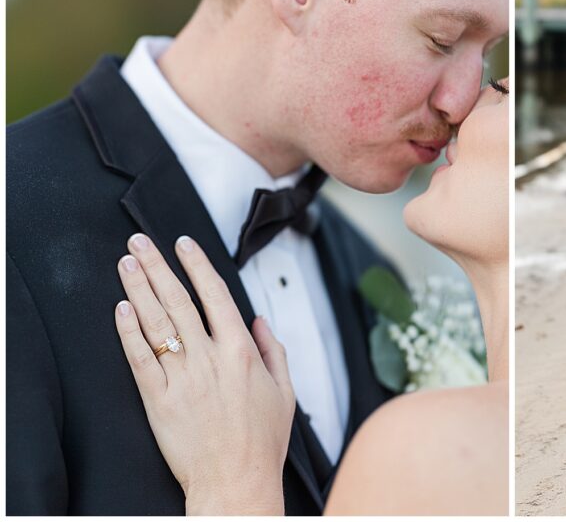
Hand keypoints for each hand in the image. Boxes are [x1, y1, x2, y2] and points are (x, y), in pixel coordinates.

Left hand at [113, 234, 293, 514]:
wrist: (236, 482)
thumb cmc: (261, 442)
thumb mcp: (284, 391)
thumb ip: (273, 350)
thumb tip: (261, 321)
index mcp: (242, 351)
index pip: (215, 294)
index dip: (197, 265)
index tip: (183, 244)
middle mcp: (210, 358)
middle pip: (178, 300)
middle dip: (157, 266)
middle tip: (139, 243)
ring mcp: (183, 379)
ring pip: (156, 323)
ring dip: (138, 289)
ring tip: (126, 265)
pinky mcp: (159, 401)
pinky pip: (140, 360)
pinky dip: (128, 332)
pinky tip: (120, 310)